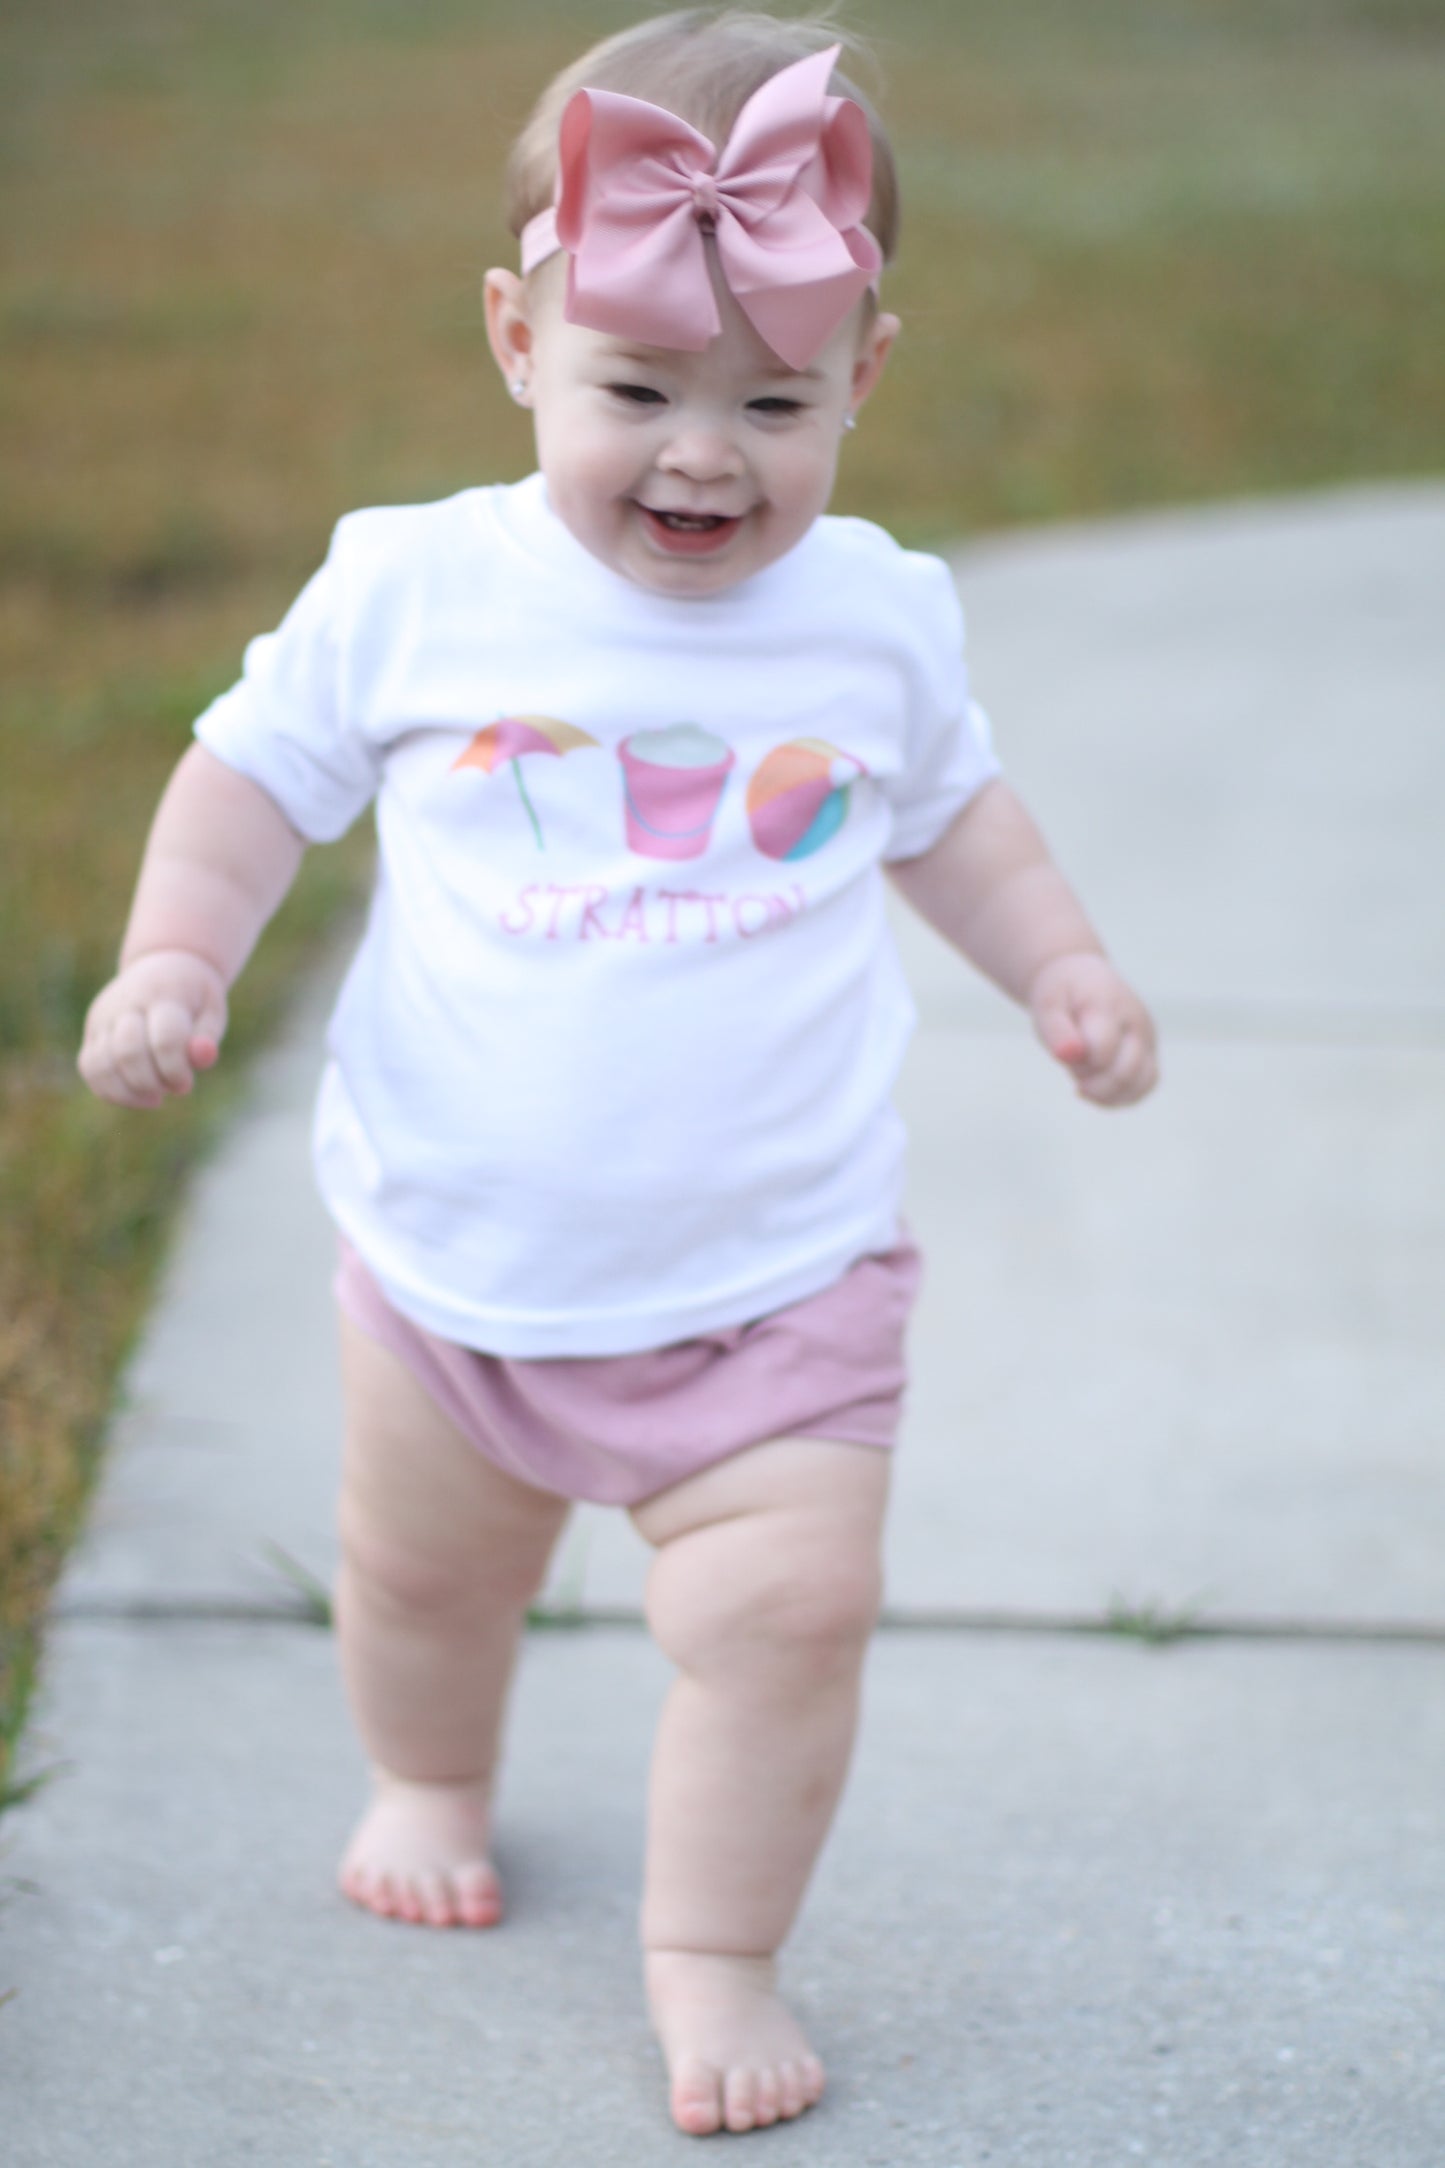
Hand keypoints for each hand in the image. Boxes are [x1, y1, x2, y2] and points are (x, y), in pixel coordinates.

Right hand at [77, 950, 227, 1108]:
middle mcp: (127, 1003)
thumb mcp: (212, 1012)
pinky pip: (89, 1067)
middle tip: (173, 1088)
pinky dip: (109, 1091)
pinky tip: (136, 1096)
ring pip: (101, 1063)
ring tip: (154, 1098)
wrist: (164, 964)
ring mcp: (104, 1016)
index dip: (175, 1070)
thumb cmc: (194, 998)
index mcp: (163, 995)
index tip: (187, 1084)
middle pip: (128, 1052)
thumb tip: (203, 1055)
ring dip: (129, 1092)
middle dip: (151, 1083)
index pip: (164, 1040)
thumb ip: (207, 1037)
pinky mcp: (92, 1029)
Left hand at [1027, 952, 1157, 1107]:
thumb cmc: (1061, 994)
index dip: (1080, 1062)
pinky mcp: (1150, 1051)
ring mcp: (1148, 1037)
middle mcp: (1136, 1022)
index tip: (1066, 1054)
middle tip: (1073, 1068)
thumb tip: (1070, 1055)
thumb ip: (1057, 1031)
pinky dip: (1120, 1097)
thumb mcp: (1047, 1005)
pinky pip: (1145, 1084)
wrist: (1080, 976)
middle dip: (1093, 1082)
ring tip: (1083, 1081)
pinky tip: (1093, 1089)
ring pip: (1143, 1083)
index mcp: (1109, 1006)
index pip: (1103, 1050)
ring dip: (1108, 1094)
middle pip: (1126, 1072)